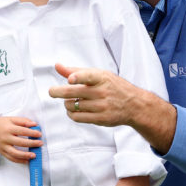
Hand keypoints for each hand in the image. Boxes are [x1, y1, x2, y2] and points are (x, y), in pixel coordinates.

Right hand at [0, 117, 41, 162]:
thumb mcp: (12, 119)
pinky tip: (27, 161)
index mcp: (8, 128)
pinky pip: (11, 158)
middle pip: (20, 142)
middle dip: (32, 144)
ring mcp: (3, 147)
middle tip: (40, 144)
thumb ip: (23, 121)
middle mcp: (5, 138)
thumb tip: (34, 125)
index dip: (32, 133)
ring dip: (25, 155)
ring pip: (15, 153)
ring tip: (34, 155)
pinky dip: (19, 161)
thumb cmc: (2, 124)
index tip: (39, 134)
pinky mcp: (2, 152)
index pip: (22, 131)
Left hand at [49, 63, 176, 153]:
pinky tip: (72, 110)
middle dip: (58, 92)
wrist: (133, 105)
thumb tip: (57, 66)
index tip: (70, 79)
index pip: (88, 76)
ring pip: (73, 105)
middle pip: (74, 92)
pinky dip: (71, 114)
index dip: (78, 77)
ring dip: (66, 103)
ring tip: (68, 101)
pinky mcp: (100, 119)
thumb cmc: (112, 87)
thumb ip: (76, 71)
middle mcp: (102, 92)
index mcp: (102, 77)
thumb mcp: (98, 75)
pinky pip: (78, 117)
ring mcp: (101, 106)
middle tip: (51, 91)